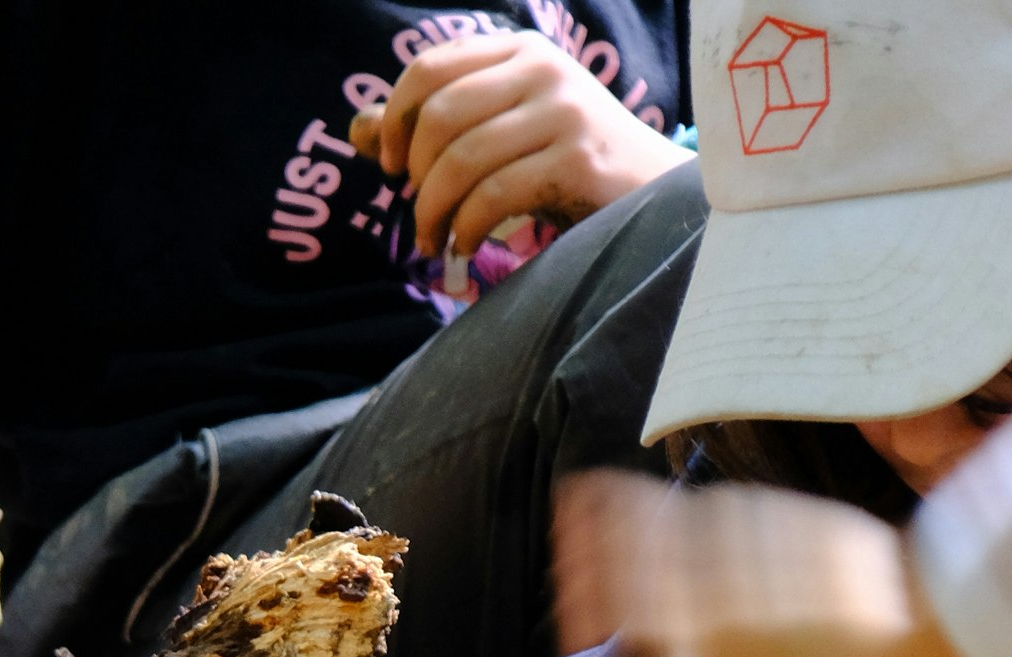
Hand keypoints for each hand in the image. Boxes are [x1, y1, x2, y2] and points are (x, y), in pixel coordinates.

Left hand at [352, 34, 678, 256]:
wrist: (654, 195)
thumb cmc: (569, 166)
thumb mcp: (502, 132)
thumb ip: (435, 128)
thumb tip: (358, 129)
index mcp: (520, 50)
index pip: (431, 68)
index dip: (394, 119)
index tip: (389, 167)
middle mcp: (542, 68)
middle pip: (440, 115)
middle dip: (414, 175)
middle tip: (419, 214)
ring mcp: (564, 111)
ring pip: (462, 159)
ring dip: (433, 213)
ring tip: (434, 243)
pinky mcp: (576, 159)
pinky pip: (492, 196)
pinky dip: (464, 231)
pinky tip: (463, 250)